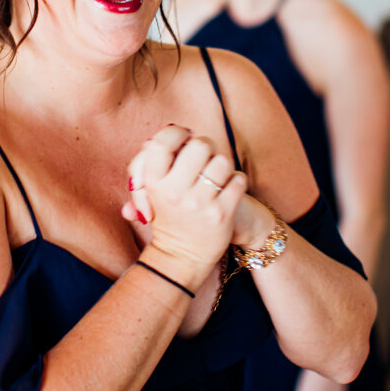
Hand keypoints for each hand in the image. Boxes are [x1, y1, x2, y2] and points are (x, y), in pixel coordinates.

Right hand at [125, 124, 246, 274]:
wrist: (182, 257)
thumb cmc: (168, 216)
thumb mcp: (151, 193)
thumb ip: (151, 163)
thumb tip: (159, 137)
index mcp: (153, 183)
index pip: (161, 142)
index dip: (176, 133)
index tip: (184, 137)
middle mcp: (174, 193)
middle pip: (199, 146)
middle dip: (205, 147)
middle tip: (203, 158)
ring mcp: (199, 203)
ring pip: (222, 161)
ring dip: (222, 166)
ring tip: (215, 177)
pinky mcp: (222, 213)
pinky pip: (238, 180)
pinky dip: (236, 181)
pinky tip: (228, 189)